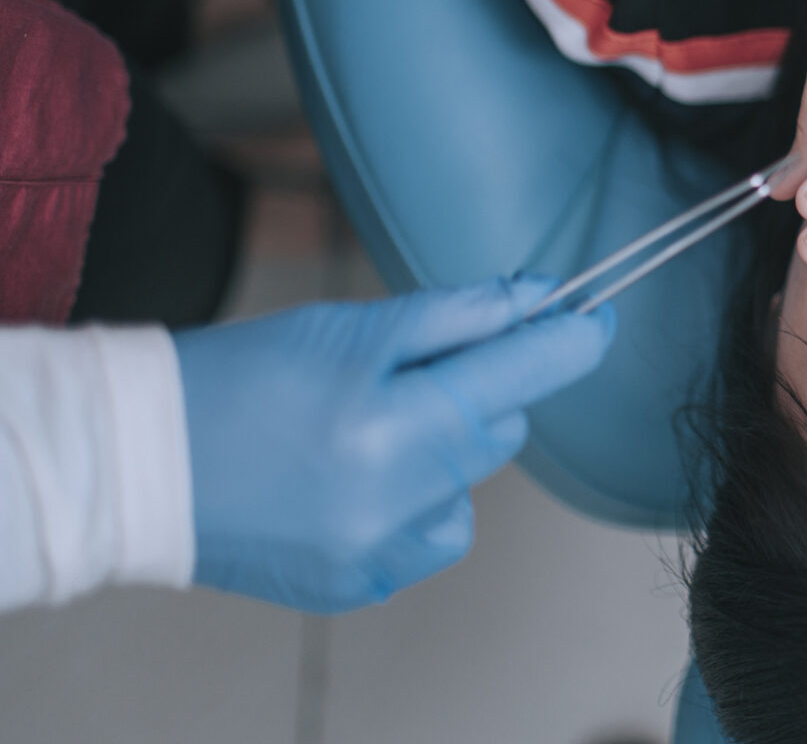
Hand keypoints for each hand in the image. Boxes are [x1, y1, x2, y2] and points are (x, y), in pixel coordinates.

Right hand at [173, 277, 614, 611]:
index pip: (524, 373)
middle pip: (499, 428)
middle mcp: (402, 498)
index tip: (595, 318)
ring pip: (468, 484)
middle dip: (474, 391)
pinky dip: (413, 502)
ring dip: (443, 451)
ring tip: (360, 431)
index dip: (569, 339)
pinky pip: (430, 532)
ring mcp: (384, 551)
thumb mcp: (349, 327)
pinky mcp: (363, 583)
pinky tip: (350, 480)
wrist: (135, 465)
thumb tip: (536, 299)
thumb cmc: (236, 381)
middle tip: (403, 370)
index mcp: (399, 422)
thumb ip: (455, 316)